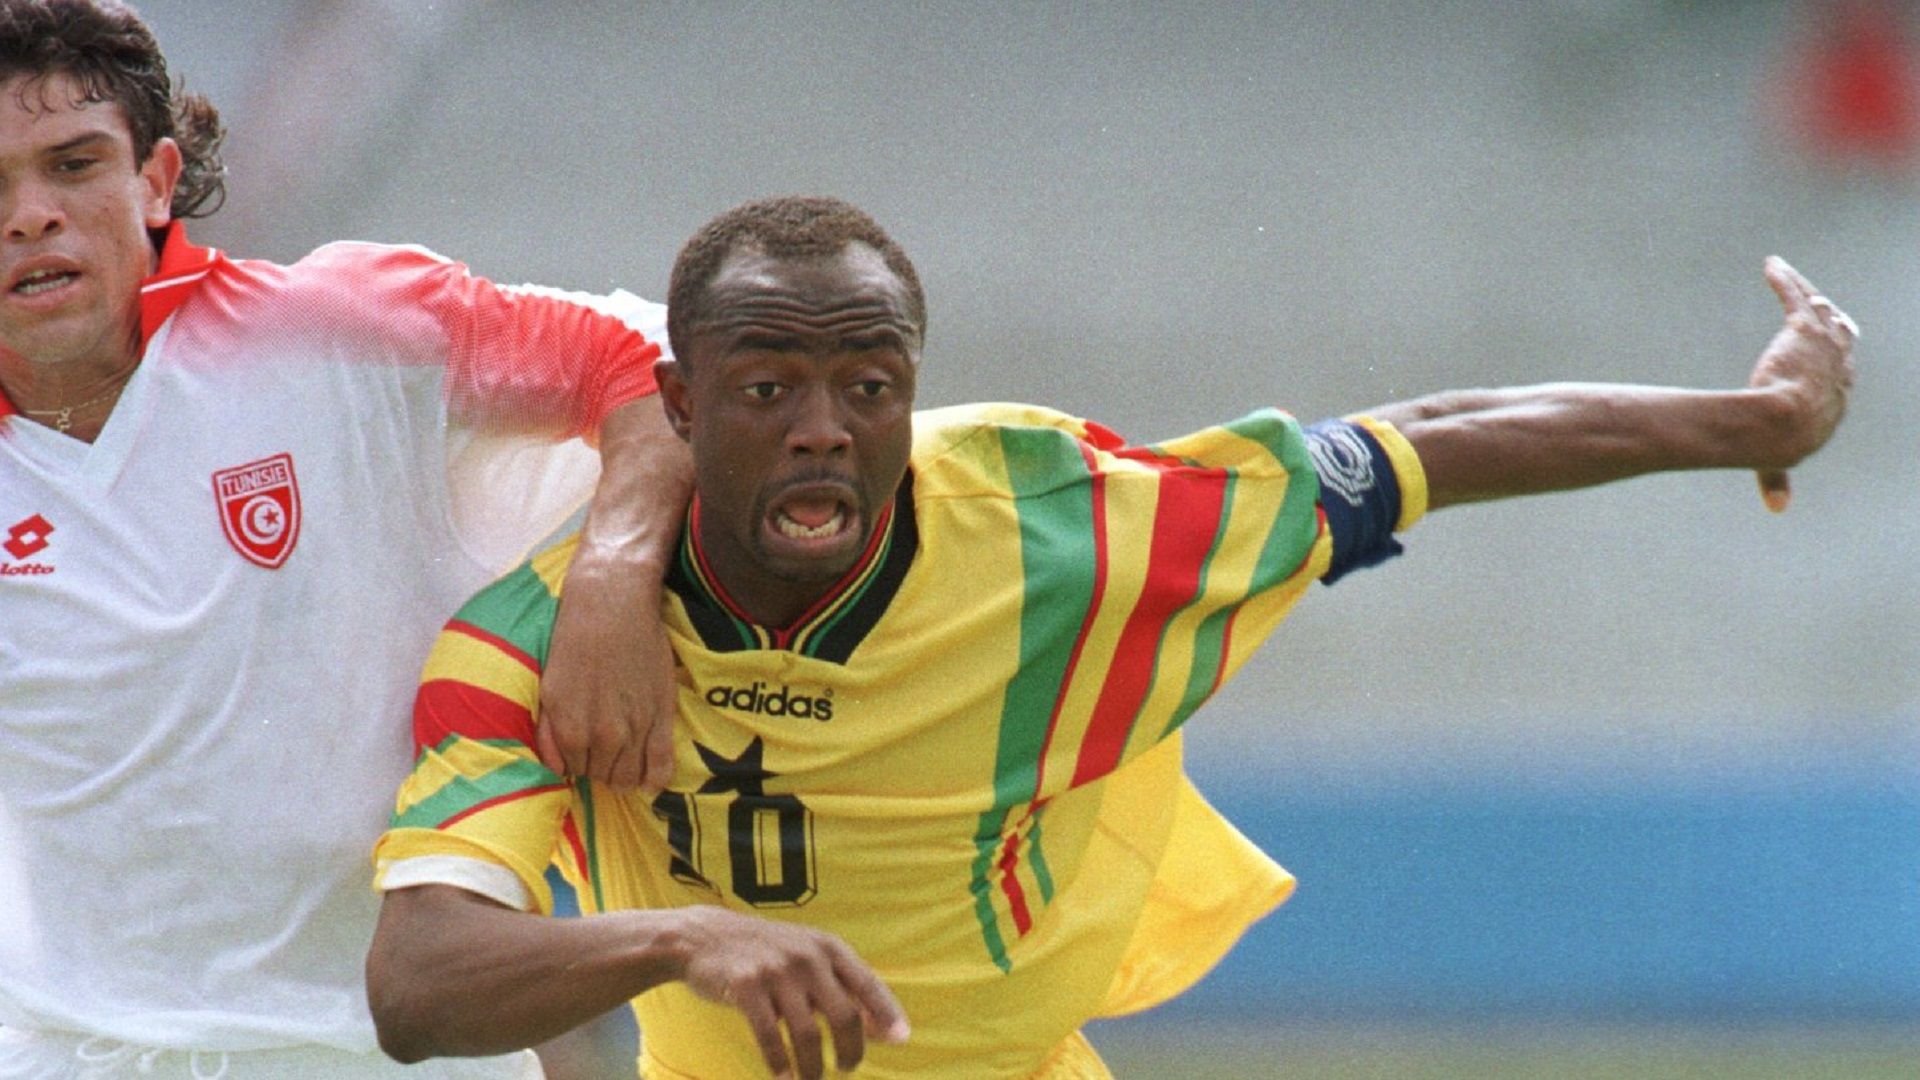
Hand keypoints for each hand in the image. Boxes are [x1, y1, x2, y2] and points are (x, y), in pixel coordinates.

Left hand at [538, 548, 676, 793]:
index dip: (578, 760)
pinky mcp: (662, 717)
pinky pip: (661, 767)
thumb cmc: (576, 641)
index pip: (573, 771)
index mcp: (570, 728)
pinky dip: (654, 780)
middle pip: (602, 776)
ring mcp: (636, 729)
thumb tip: (556, 768)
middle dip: (600, 765)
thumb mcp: (550, 687)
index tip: (583, 747)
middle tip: (602, 746)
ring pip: (628, 777)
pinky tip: (649, 783)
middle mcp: (603, 735)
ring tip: (622, 754)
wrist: (613, 606)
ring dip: (623, 771)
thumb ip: (549, 732)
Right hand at [672, 907, 909, 1079]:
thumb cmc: (767, 954)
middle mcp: (807, 956)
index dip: (888, 1014)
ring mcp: (775, 970)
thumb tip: (883, 1029)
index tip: (902, 1041)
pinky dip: (779, 1063)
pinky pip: (769, 1036)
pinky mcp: (745, 986)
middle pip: (844, 1015)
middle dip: (851, 1050)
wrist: (704, 937)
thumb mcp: (808, 957)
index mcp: (827, 947)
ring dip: (813, 1066)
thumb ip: (844, 987)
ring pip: (808, 1033)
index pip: (868, 984)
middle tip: (847, 1069)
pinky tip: (782, 1076)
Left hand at [1749, 257, 1857, 511]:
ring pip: (1821, 311)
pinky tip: (1771, 266)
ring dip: (1807, 295)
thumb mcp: (1779, 458)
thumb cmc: (1779, 445)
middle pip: (1841, 335)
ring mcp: (1823, 346)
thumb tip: (1777, 509)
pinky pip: (1795, 296)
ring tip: (1795, 283)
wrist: (1781, 425)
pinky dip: (1785, 280)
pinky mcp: (1803, 329)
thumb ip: (1776, 480)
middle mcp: (1838, 367)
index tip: (1825, 354)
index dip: (1833, 360)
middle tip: (1820, 308)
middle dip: (1833, 321)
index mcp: (1835, 397)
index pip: (1839, 372)